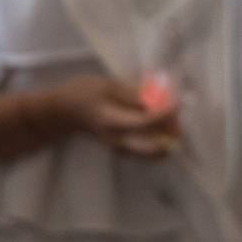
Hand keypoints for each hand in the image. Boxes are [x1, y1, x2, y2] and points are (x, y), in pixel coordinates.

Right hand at [49, 73, 179, 158]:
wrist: (64, 112)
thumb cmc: (83, 93)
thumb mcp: (106, 85)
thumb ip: (132, 93)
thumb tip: (156, 98)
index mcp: (111, 120)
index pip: (144, 122)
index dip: (165, 114)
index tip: (178, 102)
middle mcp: (117, 139)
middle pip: (153, 148)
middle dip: (171, 134)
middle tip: (177, 117)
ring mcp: (119, 148)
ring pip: (153, 155)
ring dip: (168, 140)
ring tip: (171, 122)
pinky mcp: (122, 151)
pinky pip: (147, 154)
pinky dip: (160, 143)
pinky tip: (161, 128)